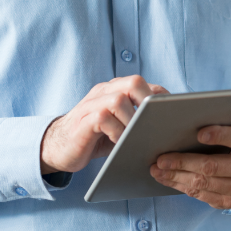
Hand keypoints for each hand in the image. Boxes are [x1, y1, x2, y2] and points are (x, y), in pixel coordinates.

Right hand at [40, 76, 167, 173]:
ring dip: (132, 121)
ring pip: (118, 99)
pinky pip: (103, 118)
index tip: (172, 116)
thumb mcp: (119, 127)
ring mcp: (92, 104)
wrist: (58, 148)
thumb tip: (167, 128)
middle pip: (134, 82)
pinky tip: (118, 143)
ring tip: (135, 137)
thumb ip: (136, 120)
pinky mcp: (83, 120)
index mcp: (115, 90)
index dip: (161, 98)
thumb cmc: (94, 138)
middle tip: (155, 124)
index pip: (144, 85)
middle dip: (149, 103)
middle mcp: (104, 91)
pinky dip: (116, 131)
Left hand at [149, 117, 230, 209]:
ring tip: (157, 170)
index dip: (219, 135)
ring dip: (177, 177)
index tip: (199, 133)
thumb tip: (188, 112)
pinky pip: (203, 196)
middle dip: (184, 162)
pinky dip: (182, 187)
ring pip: (205, 183)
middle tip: (161, 159)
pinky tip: (168, 179)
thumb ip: (223, 114)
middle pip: (214, 166)